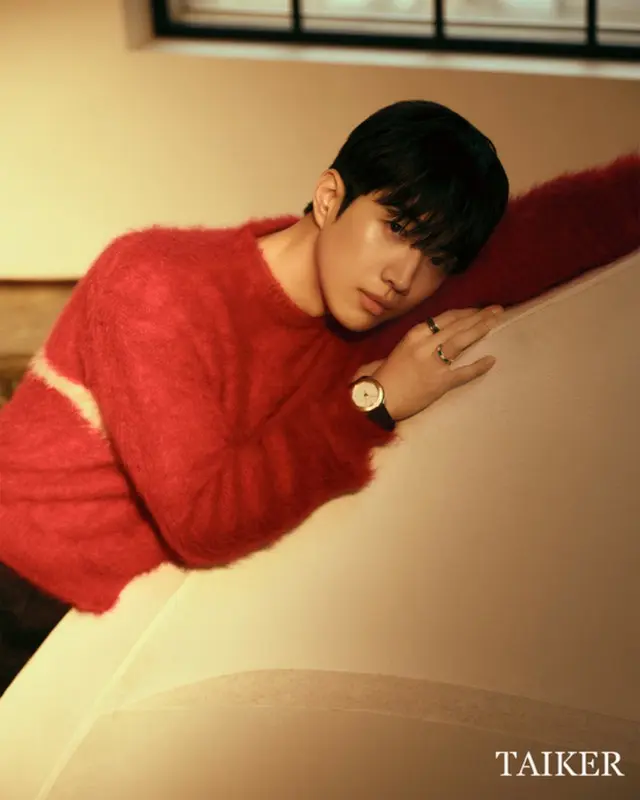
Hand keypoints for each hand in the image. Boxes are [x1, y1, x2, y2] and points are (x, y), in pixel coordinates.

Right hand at [369, 306, 503, 421]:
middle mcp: (426, 344)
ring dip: (480, 329)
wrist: (379, 399)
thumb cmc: (387, 375)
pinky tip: (491, 360)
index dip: (464, 312)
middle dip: (478, 316)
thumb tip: (440, 336)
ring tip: (495, 322)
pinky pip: (463, 372)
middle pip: (457, 325)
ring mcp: (434, 363)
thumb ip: (421, 340)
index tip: (478, 309)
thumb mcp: (402, 349)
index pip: (445, 318)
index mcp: (415, 334)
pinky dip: (478, 366)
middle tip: (496, 310)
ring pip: (461, 341)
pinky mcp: (440, 382)